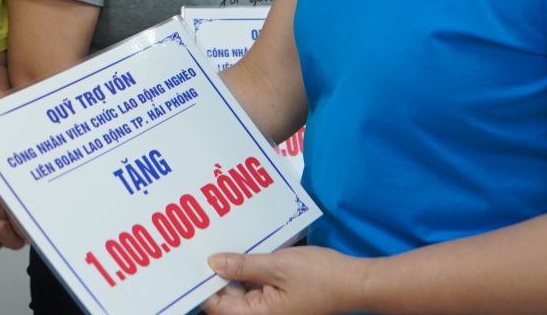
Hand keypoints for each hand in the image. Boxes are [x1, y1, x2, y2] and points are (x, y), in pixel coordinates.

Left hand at [204, 246, 361, 314]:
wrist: (355, 283)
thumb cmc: (321, 277)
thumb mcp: (278, 265)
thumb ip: (243, 265)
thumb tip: (212, 263)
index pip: (216, 305)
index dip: (202, 283)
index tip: (192, 259)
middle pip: (226, 297)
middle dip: (217, 272)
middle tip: (204, 241)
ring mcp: (271, 308)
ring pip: (241, 289)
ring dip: (234, 267)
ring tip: (223, 239)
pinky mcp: (280, 298)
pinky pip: (256, 285)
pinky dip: (250, 268)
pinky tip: (246, 247)